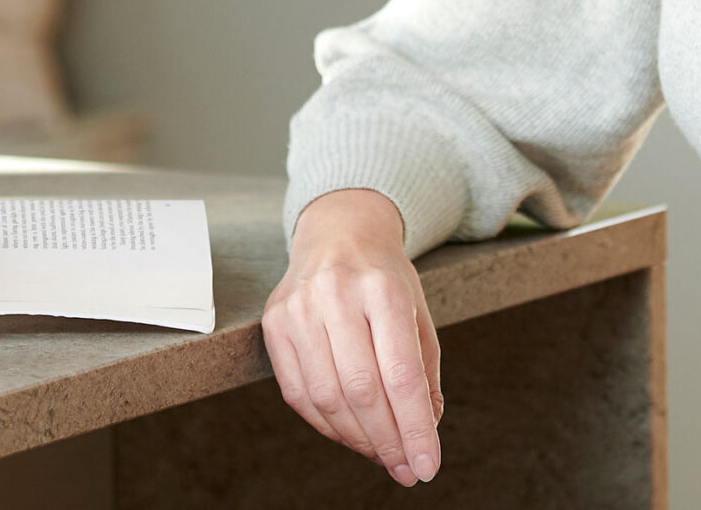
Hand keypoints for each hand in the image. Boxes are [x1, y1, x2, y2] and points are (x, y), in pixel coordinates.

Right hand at [262, 188, 443, 485]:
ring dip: (357, 439)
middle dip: (387, 441)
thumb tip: (424, 432)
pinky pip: (297, 392)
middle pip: (362, 390)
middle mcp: (337, 294)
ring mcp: (298, 308)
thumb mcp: (418, 314)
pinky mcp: (274, 322)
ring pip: (326, 398)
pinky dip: (325, 424)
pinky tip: (349, 433)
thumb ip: (424, 374)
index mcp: (384, 289)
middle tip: (405, 467)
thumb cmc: (384, 278)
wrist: (338, 232)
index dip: (414, 428)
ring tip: (381, 453)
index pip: (401, 375)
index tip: (426, 466)